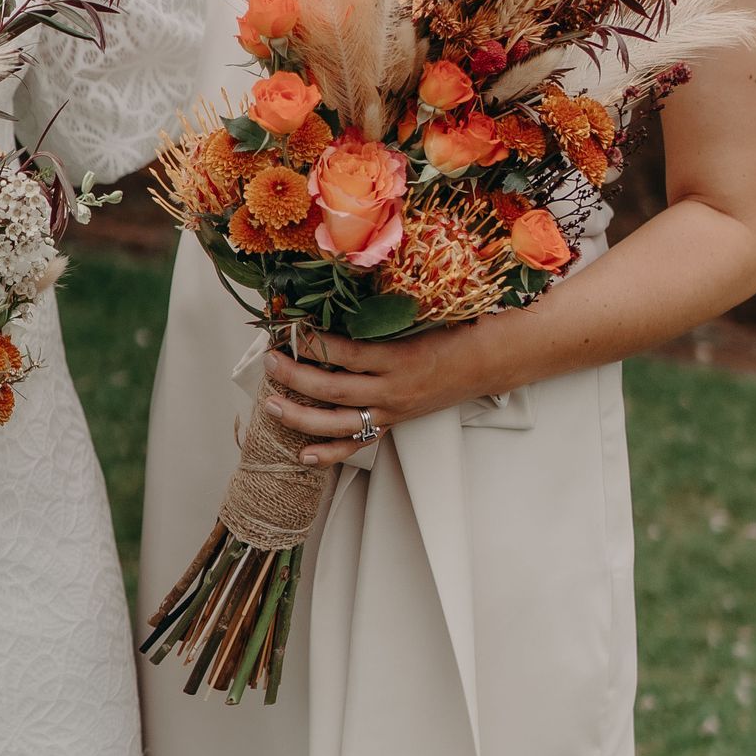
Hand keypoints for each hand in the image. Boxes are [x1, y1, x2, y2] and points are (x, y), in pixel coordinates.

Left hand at [261, 326, 498, 463]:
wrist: (486, 361)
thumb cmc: (452, 331)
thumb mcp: (417, 317)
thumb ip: (378, 316)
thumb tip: (334, 301)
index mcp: (398, 358)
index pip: (345, 353)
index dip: (313, 343)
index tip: (289, 329)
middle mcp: (393, 390)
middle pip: (333, 390)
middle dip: (295, 376)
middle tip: (270, 360)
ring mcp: (393, 411)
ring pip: (339, 423)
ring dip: (301, 417)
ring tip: (271, 404)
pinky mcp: (394, 423)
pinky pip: (359, 443)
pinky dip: (330, 453)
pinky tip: (304, 455)